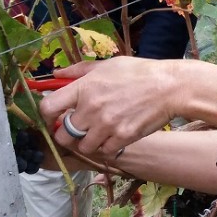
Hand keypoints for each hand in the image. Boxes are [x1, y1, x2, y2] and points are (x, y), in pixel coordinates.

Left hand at [39, 56, 202, 159]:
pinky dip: (107, 147)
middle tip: (78, 130)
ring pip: (83, 147)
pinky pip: (104, 151)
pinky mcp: (123, 137)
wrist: (170, 87)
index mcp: (84, 87)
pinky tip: (114, 137)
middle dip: (67, 134)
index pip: (48, 108)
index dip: (46, 116)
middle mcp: (91, 108)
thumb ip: (79, 71)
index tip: (54, 118)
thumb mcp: (107, 65)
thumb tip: (56, 74)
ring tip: (99, 134)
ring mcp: (107, 125)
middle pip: (62, 135)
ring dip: (88, 143)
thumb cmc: (139, 72)